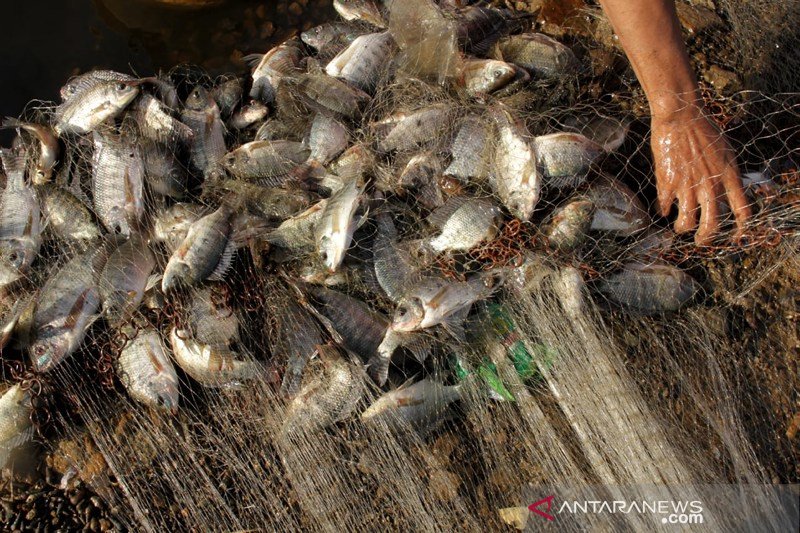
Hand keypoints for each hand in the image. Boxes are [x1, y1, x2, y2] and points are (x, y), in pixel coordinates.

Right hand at [650, 103, 750, 244]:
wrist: (681, 116)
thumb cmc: (704, 129)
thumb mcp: (726, 153)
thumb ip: (726, 175)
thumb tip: (724, 193)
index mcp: (729, 177)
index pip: (743, 212)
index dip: (741, 230)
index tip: (735, 238)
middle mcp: (710, 186)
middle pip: (712, 225)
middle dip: (706, 239)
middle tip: (701, 241)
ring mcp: (688, 186)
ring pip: (687, 222)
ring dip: (683, 228)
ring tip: (680, 226)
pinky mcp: (667, 183)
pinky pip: (664, 207)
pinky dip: (663, 210)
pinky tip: (663, 208)